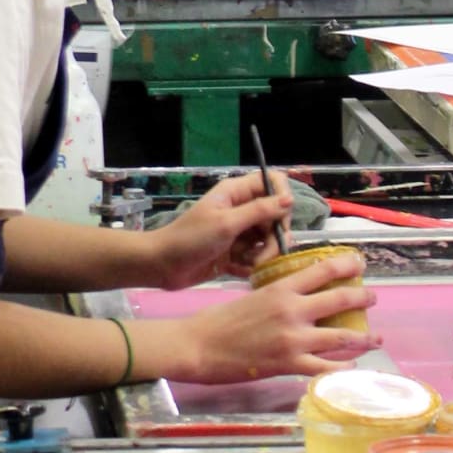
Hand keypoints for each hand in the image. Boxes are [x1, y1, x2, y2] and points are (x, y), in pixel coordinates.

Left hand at [146, 170, 291, 289]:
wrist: (163, 266)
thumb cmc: (191, 239)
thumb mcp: (226, 223)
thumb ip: (259, 211)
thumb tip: (289, 199)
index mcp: (236, 193)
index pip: (272, 182)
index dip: (282, 198)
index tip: (280, 220)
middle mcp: (241, 209)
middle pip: (276, 216)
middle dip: (275, 237)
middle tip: (264, 253)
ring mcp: (239, 232)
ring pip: (268, 240)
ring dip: (264, 255)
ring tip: (249, 265)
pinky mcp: (236, 253)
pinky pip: (256, 257)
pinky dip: (251, 265)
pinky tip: (237, 270)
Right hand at [177, 250, 377, 382]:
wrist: (199, 346)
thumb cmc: (218, 320)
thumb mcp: (251, 297)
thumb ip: (277, 297)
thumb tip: (296, 298)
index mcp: (280, 289)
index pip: (322, 271)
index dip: (345, 265)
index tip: (359, 263)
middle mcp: (292, 311)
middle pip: (339, 300)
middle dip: (362, 298)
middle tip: (372, 298)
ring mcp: (293, 339)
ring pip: (340, 337)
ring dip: (363, 337)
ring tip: (375, 337)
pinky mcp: (288, 364)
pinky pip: (324, 368)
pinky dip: (341, 369)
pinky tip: (351, 367)